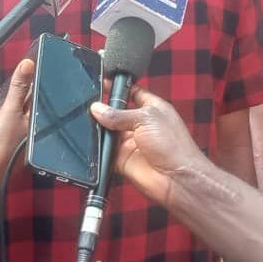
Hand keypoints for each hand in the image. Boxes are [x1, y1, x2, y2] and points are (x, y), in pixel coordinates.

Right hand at [0, 59, 32, 177]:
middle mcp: (26, 138)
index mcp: (34, 126)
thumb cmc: (3, 140)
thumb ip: (18, 88)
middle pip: (15, 114)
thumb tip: (29, 64)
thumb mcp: (10, 109)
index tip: (12, 82)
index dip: (22, 90)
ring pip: (0, 126)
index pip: (33, 103)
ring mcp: (12, 148)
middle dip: (1, 103)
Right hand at [90, 85, 207, 206]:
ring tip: (86, 121)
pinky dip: (98, 147)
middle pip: (117, 112)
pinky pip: (105, 151)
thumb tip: (98, 109)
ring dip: (99, 128)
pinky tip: (91, 140)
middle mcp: (141, 124)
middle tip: (89, 104)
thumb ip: (120, 114)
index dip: (119, 88)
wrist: (176, 178)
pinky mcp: (122, 159)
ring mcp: (131, 142)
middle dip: (104, 108)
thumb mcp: (146, 118)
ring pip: (108, 131)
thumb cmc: (173, 146)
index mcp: (153, 109)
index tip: (102, 83)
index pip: (133, 92)